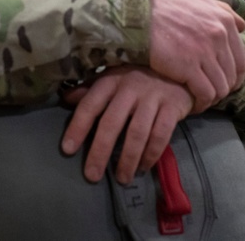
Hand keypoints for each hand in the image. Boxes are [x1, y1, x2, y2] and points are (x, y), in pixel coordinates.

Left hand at [61, 66, 193, 184]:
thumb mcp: (113, 77)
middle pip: (112, 122)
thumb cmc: (138, 76)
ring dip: (128, 159)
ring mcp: (152, 96)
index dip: (78, 127)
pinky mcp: (172, 106)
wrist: (179, 66)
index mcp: (111, 80)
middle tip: (92, 175)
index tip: (67, 149)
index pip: (90, 104)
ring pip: (137, 132)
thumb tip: (65, 99)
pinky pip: (160, 135)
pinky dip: (151, 154)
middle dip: (100, 151)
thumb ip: (90, 89)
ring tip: (122, 178)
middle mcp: (130, 87)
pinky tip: (143, 167)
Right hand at [148, 0, 244, 111]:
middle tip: (210, 93)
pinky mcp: (189, 67)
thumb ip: (220, 9)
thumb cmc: (163, 5)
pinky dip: (202, 103)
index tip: (222, 82)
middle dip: (223, 88)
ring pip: (221, 87)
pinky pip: (205, 94)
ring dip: (212, 98)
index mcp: (223, 20)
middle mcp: (219, 35)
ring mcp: (205, 52)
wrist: (137, 15)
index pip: (241, 59)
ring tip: (200, 100)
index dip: (233, 76)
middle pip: (232, 75)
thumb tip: (242, 25)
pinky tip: (193, 105)